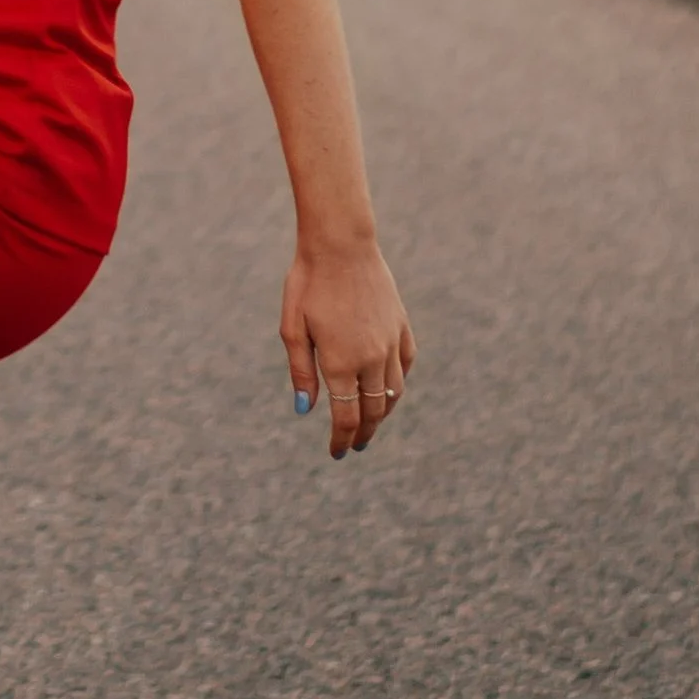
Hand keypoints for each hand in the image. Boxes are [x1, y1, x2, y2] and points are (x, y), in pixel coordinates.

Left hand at [283, 238, 415, 459]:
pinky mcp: (401, 327)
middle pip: (372, 411)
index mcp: (340, 362)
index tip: (338, 453)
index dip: (342, 439)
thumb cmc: (308, 283)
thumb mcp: (292, 328)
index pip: (346, 417)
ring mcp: (390, 343)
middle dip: (363, 433)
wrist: (341, 245)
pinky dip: (398, 383)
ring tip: (370, 422)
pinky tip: (388, 388)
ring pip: (393, 393)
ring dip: (381, 413)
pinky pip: (406, 365)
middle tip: (354, 445)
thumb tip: (305, 410)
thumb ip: (301, 371)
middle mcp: (371, 358)